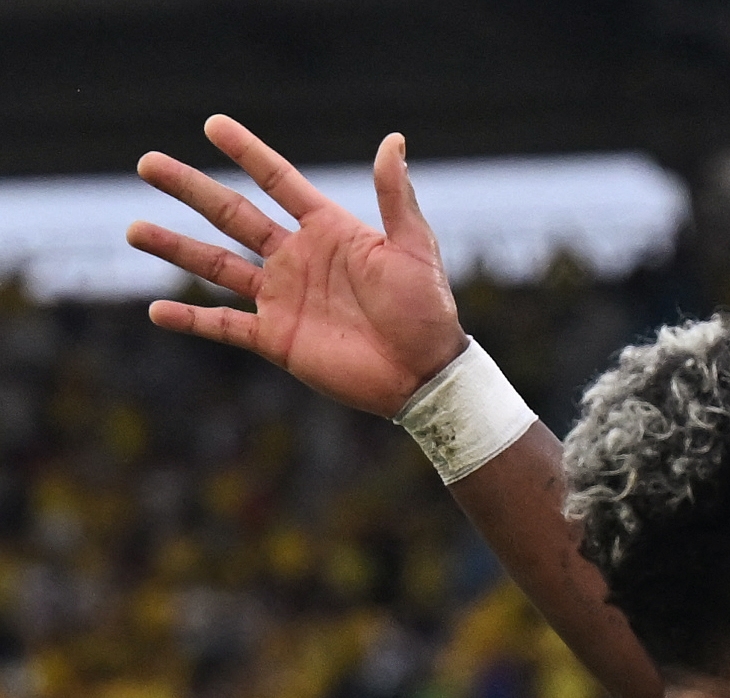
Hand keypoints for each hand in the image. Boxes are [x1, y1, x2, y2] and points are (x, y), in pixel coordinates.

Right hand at [127, 115, 466, 416]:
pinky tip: (156, 310)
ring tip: (133, 229)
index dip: (247, 153)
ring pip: (216, 266)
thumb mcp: (414, 248)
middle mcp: (297, 259)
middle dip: (190, 189)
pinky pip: (223, 325)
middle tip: (146, 163)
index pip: (278, 182)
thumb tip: (394, 140)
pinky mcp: (277, 338)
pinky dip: (189, 319)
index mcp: (328, 231)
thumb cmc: (428, 309)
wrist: (424, 374)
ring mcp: (282, 298)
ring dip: (174, 247)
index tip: (213, 125)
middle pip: (232, 215)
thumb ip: (396, 197)